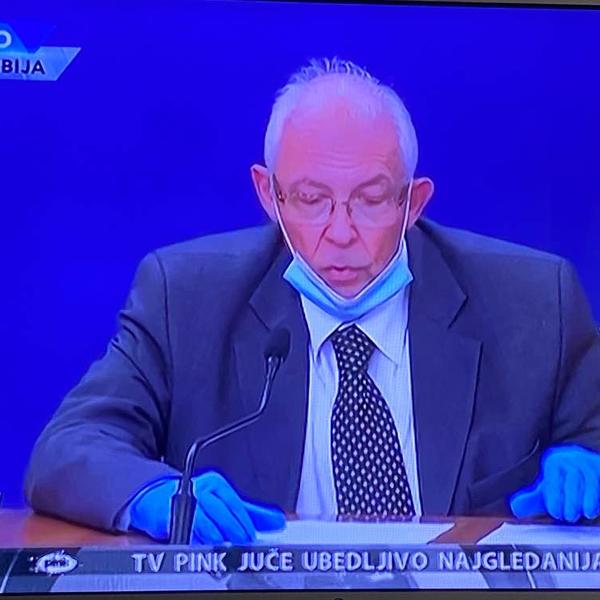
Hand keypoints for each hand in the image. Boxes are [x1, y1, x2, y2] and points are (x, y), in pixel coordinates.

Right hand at [130, 471, 285, 542]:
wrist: (162, 500)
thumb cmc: (200, 501)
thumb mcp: (227, 503)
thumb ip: (252, 512)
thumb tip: (277, 520)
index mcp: (216, 483)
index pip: (234, 502)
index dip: (244, 520)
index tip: (252, 535)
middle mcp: (201, 490)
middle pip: (220, 511)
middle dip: (233, 530)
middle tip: (243, 543)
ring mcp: (186, 503)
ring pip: (204, 523)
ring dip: (217, 538)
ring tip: (228, 549)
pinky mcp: (172, 518)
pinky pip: (189, 533)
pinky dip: (201, 543)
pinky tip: (210, 550)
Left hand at [510, 445, 599, 522]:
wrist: (583, 467)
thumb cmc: (562, 482)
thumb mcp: (547, 489)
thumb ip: (532, 499)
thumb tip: (515, 507)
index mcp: (553, 461)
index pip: (553, 476)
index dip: (554, 496)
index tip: (555, 512)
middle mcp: (570, 458)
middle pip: (572, 476)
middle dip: (570, 499)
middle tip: (568, 517)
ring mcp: (588, 461)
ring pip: (590, 477)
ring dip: (587, 498)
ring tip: (584, 514)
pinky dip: (598, 495)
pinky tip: (593, 510)